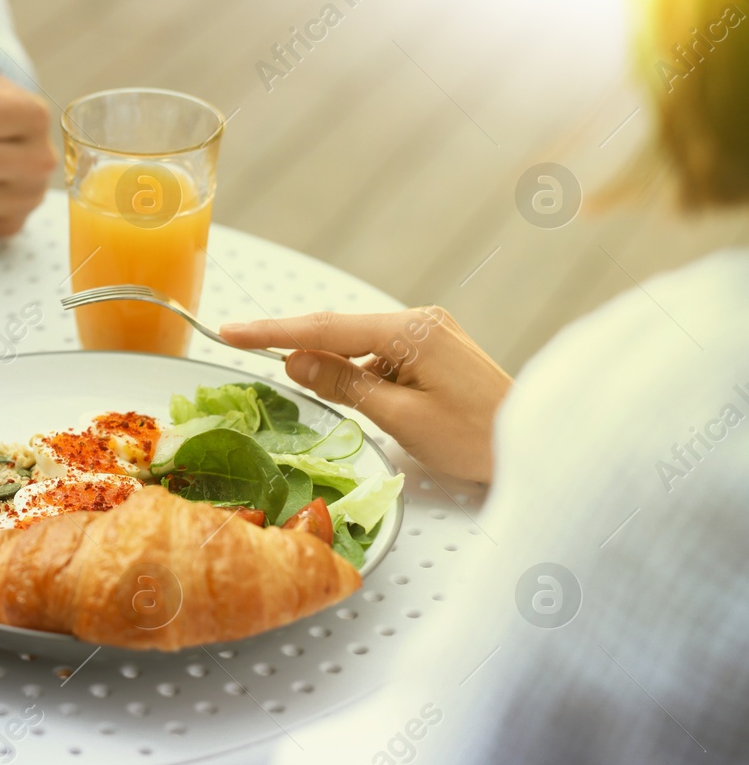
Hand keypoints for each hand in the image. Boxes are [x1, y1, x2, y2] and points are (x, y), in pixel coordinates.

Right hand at [220, 307, 512, 482]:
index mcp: (410, 331)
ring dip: (332, 366)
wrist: (536, 445)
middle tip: (243, 350)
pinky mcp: (434, 348)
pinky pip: (379, 355)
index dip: (271, 332)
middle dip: (296, 344)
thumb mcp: (401, 418)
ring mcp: (429, 332)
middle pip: (338, 330)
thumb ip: (345, 385)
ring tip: (311, 389)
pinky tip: (352, 394)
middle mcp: (419, 320)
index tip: (228, 331)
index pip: (325, 328)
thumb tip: (295, 360)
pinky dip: (356, 372)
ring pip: (358, 345)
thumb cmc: (476, 438)